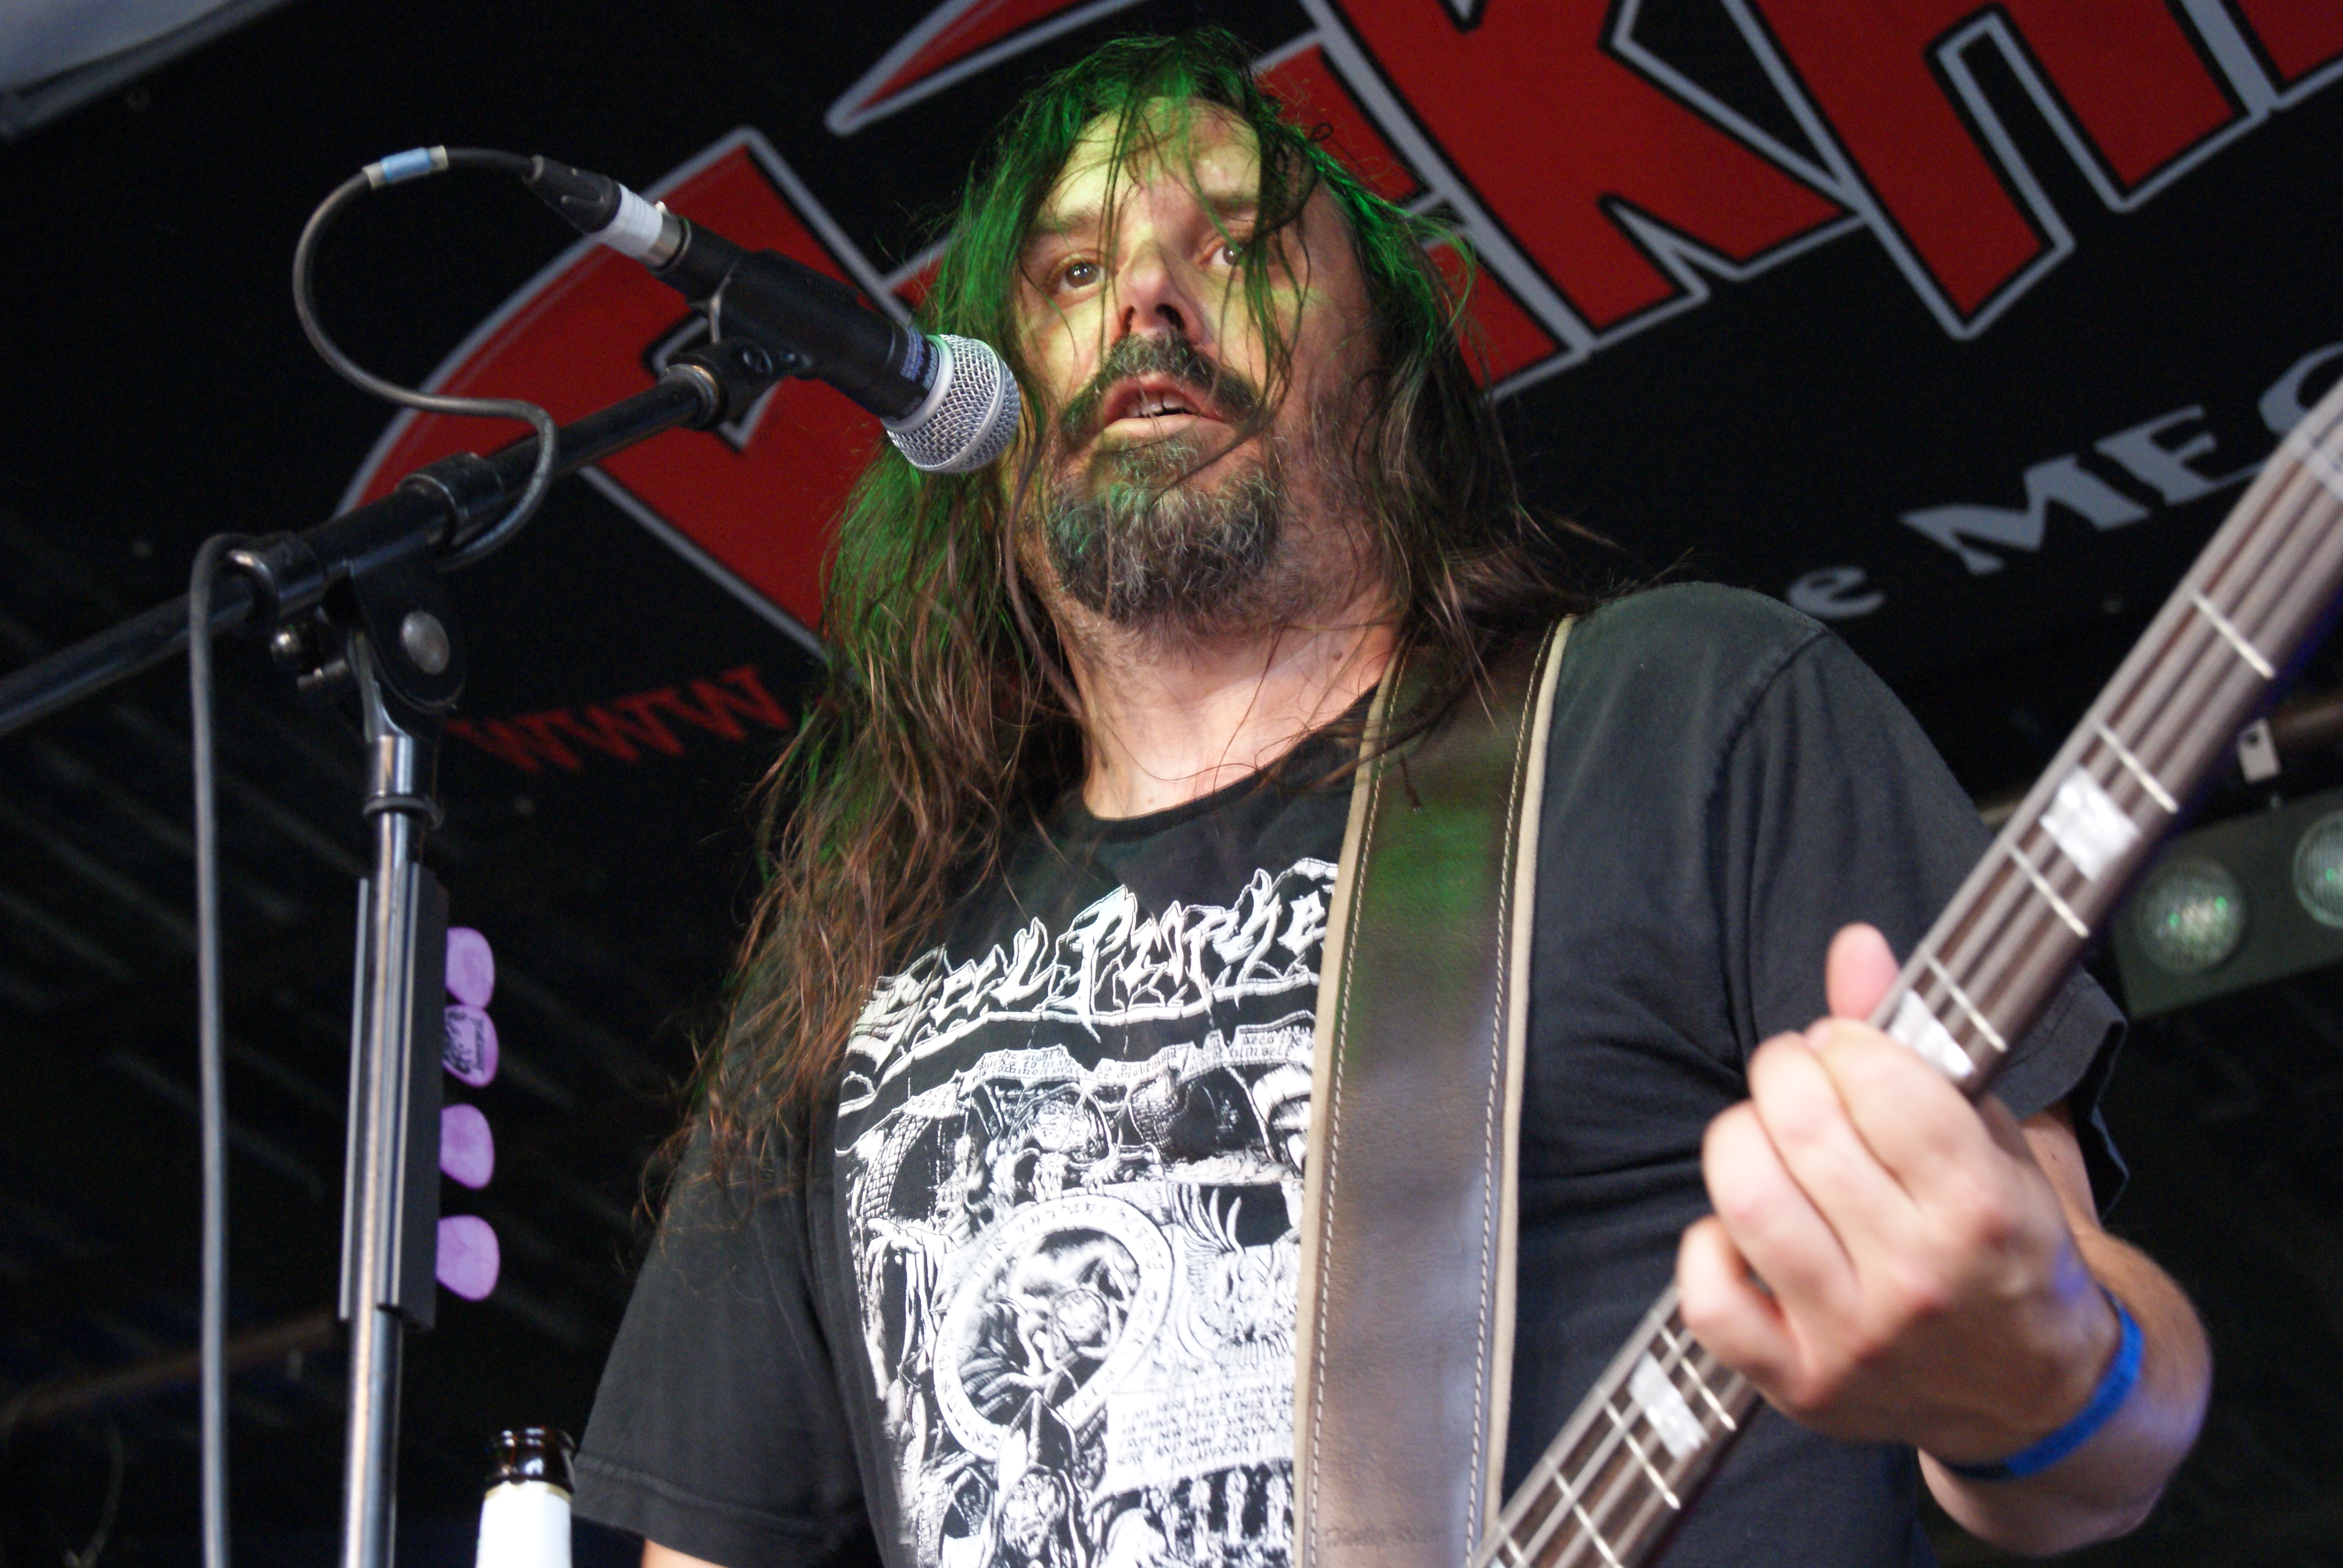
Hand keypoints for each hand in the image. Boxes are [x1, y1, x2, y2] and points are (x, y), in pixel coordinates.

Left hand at [1676, 924, 2119, 1464]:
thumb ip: (1915, 1040)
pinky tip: (1741, 1228)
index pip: (1878, 1083)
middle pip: (1802, 1132)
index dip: (1843, 1041)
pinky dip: (1708, 1248)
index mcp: (1981, 1209)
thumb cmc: (2010, 1251)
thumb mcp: (1992, 1139)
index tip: (1845, 1046)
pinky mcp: (1802, 1386)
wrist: (2040, 1397)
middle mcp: (1920, 1278)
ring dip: (1740, 1143)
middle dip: (1784, 1075)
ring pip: (1750, 1203)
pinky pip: (1710, 1302)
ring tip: (1766, 1138)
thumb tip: (1854, 947)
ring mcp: (1856, 1339)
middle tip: (1797, 1077)